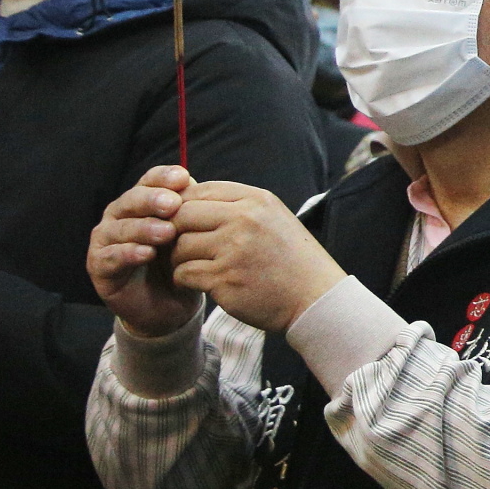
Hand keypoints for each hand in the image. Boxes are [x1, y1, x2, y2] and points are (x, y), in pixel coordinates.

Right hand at [88, 166, 200, 337]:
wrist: (169, 304)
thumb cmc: (180, 262)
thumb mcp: (189, 234)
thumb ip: (189, 211)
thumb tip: (197, 185)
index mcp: (142, 201)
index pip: (149, 181)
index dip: (164, 178)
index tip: (184, 179)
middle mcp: (120, 215)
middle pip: (132, 200)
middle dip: (153, 200)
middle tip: (174, 205)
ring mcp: (106, 239)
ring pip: (121, 227)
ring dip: (144, 228)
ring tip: (167, 233)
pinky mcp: (98, 265)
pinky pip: (111, 256)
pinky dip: (128, 253)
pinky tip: (147, 254)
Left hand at [165, 182, 345, 334]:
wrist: (315, 298)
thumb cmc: (290, 259)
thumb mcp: (271, 218)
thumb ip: (235, 207)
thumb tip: (188, 199)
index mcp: (256, 200)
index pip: (200, 190)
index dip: (183, 205)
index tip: (185, 223)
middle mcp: (244, 219)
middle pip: (182, 214)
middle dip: (174, 231)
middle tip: (179, 246)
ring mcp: (234, 249)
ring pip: (179, 245)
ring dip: (178, 258)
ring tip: (192, 265)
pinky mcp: (225, 279)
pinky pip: (184, 273)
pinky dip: (184, 279)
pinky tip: (197, 282)